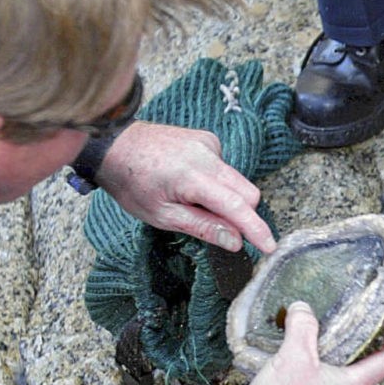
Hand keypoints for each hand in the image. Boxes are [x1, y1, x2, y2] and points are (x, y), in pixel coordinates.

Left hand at [97, 122, 275, 253]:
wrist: (113, 145)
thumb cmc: (131, 182)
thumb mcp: (161, 215)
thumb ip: (202, 227)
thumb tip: (235, 241)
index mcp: (192, 177)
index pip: (236, 206)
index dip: (255, 229)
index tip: (269, 246)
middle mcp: (206, 155)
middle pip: (247, 192)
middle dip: (242, 213)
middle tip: (219, 226)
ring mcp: (208, 143)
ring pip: (237, 180)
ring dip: (226, 196)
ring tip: (192, 198)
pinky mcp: (206, 138)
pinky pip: (224, 166)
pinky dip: (216, 180)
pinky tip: (189, 180)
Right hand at [229, 302, 383, 384]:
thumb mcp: (293, 356)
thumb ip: (302, 326)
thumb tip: (303, 308)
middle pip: (367, 368)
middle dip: (359, 345)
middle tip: (348, 326)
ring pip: (345, 379)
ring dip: (336, 359)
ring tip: (318, 342)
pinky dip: (321, 373)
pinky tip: (300, 364)